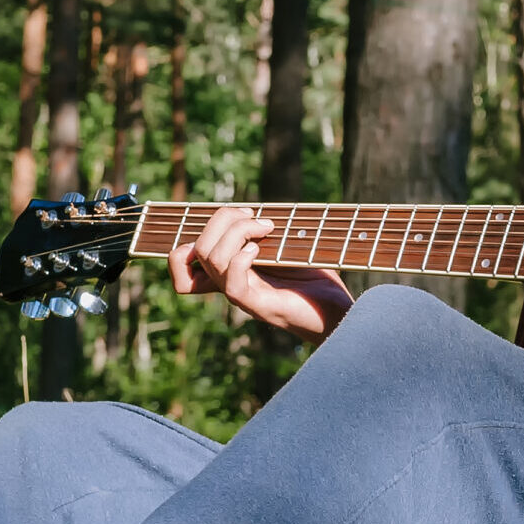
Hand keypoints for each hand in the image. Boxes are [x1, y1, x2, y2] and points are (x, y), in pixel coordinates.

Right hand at [167, 206, 354, 343]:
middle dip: (222, 219)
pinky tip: (262, 249)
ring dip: (237, 232)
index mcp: (231, 270)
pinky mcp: (260, 307)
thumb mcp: (287, 249)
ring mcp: (243, 297)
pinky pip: (232, 284)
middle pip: (195, 250)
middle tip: (257, 216)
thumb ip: (265, 233)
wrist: (341, 313)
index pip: (182, 260)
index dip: (191, 234)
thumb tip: (253, 211)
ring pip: (211, 260)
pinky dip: (243, 258)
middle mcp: (230, 284)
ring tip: (266, 228)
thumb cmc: (318, 280)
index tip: (232, 218)